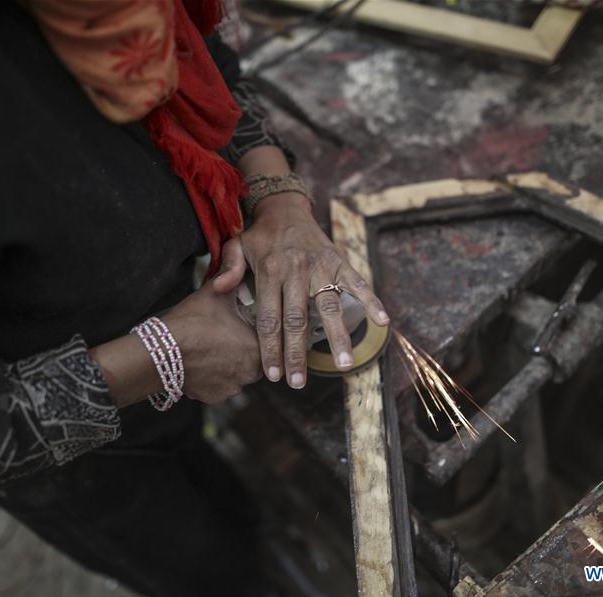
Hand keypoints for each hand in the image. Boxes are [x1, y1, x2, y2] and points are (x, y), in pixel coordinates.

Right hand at [161, 279, 261, 403]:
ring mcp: (232, 388)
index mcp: (257, 347)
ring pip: (237, 373)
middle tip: (225, 335)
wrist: (162, 352)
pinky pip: (220, 386)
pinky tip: (202, 363)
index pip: (266, 339)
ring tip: (211, 349)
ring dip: (229, 364)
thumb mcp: (216, 293)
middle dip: (242, 348)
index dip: (252, 329)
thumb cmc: (192, 321)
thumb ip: (234, 277)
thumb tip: (242, 264)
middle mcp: (250, 372)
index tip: (240, 323)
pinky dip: (214, 378)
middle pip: (254, 358)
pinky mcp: (215, 397)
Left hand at [212, 194, 388, 388]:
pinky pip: (358, 282)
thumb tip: (219, 289)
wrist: (285, 207)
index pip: (269, 317)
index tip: (272, 374)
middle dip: (297, 354)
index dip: (270, 348)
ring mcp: (321, 266)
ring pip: (329, 306)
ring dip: (337, 337)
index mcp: (270, 270)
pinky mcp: (340, 261)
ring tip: (343, 365)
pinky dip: (371, 300)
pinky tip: (382, 321)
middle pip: (297, 319)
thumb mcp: (236, 246)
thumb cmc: (259, 235)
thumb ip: (228, 267)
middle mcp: (296, 270)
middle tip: (299, 382)